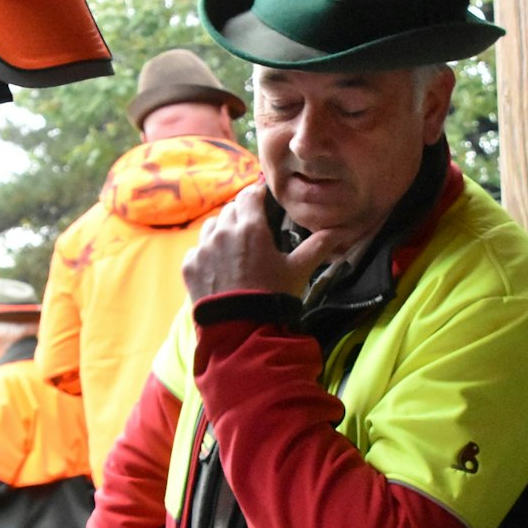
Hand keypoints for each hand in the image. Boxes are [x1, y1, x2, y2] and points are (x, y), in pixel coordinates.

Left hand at [181, 183, 340, 301]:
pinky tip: (218, 266)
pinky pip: (198, 249)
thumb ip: (318, 246)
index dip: (257, 195)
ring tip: (234, 246)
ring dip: (222, 230)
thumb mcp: (299, 270)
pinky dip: (207, 252)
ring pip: (211, 226)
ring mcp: (203, 249)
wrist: (241, 332)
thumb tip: (338, 232)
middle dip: (242, 214)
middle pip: (230, 209)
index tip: (264, 201)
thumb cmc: (273, 296)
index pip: (250, 195)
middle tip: (253, 229)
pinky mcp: (189, 266)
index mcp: (250, 227)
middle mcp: (222, 232)